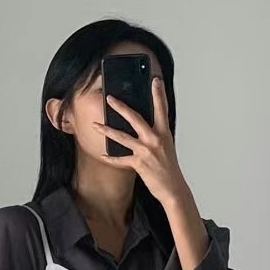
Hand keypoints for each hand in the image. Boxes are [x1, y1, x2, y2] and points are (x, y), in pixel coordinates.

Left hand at [92, 78, 186, 206]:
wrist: (173, 188)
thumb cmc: (169, 168)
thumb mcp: (166, 146)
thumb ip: (156, 134)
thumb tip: (143, 126)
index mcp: (164, 132)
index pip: (162, 108)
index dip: (158, 93)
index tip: (154, 80)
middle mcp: (155, 139)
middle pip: (135, 118)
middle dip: (120, 107)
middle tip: (110, 98)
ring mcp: (146, 151)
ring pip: (122, 137)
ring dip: (107, 130)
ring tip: (96, 125)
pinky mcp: (139, 164)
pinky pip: (120, 159)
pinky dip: (110, 158)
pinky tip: (102, 154)